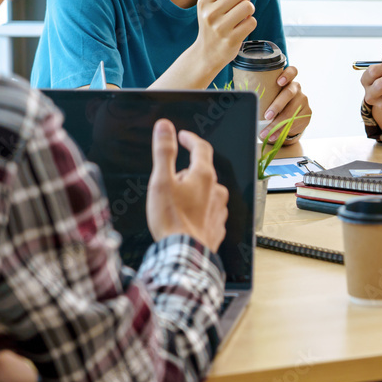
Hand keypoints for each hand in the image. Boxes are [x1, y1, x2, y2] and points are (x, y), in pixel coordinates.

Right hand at [147, 120, 228, 251]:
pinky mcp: (217, 226)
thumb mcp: (161, 181)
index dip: (190, 139)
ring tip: (175, 205)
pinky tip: (185, 219)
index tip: (183, 137)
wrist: (183, 255)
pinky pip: (208, 211)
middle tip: (168, 183)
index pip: (201, 148)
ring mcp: (219, 209)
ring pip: (206, 193)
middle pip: (202, 172)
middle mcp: (216, 190)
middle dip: (186, 173)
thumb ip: (164, 151)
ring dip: (193, 193)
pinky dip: (198, 211)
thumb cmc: (171, 220)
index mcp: (204, 176)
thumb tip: (165, 127)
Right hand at [192, 0, 255, 70]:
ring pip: (248, 6)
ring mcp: (221, 28)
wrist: (207, 53)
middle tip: (243, 1)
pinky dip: (250, 22)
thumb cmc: (211, 24)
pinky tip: (242, 26)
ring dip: (249, 9)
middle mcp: (210, 14)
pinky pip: (251, 22)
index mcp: (204, 2)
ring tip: (242, 15)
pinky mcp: (232, 39)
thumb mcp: (207, 5)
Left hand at [260, 66, 310, 143]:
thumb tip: (242, 99)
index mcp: (288, 80)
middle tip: (267, 116)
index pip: (292, 71)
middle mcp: (297, 88)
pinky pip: (294, 123)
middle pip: (289, 93)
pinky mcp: (307, 113)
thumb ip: (264, 95)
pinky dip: (281, 131)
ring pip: (291, 112)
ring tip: (266, 132)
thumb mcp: (271, 96)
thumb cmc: (275, 102)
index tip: (279, 82)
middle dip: (277, 106)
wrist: (292, 116)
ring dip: (277, 124)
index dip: (287, 75)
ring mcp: (303, 100)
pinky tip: (274, 135)